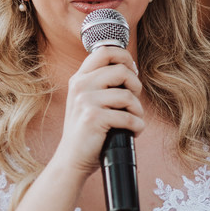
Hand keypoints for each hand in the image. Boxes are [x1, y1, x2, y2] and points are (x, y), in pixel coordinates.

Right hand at [57, 46, 144, 173]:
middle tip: (133, 102)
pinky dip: (137, 127)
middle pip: (122, 70)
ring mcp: (85, 101)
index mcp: (80, 78)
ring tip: (132, 120)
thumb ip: (102, 82)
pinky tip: (132, 132)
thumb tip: (131, 67)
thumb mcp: (88, 100)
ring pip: (128, 96)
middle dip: (136, 86)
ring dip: (138, 111)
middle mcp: (81, 85)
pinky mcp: (93, 118)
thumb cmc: (87, 130)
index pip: (105, 51)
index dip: (125, 57)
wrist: (71, 159)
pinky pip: (129, 118)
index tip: (132, 72)